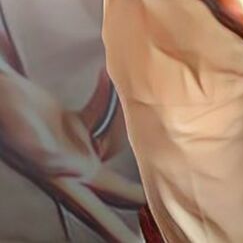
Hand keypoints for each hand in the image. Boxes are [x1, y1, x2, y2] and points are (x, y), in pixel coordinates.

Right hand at [0, 67, 144, 242]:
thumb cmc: (8, 116)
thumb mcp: (29, 139)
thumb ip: (51, 157)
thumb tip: (77, 167)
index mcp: (64, 179)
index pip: (96, 214)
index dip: (116, 233)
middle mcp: (74, 166)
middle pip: (115, 187)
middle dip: (138, 195)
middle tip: (166, 205)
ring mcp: (75, 145)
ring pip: (114, 139)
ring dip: (121, 118)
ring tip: (114, 85)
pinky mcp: (73, 124)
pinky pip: (101, 114)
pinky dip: (105, 95)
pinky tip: (103, 76)